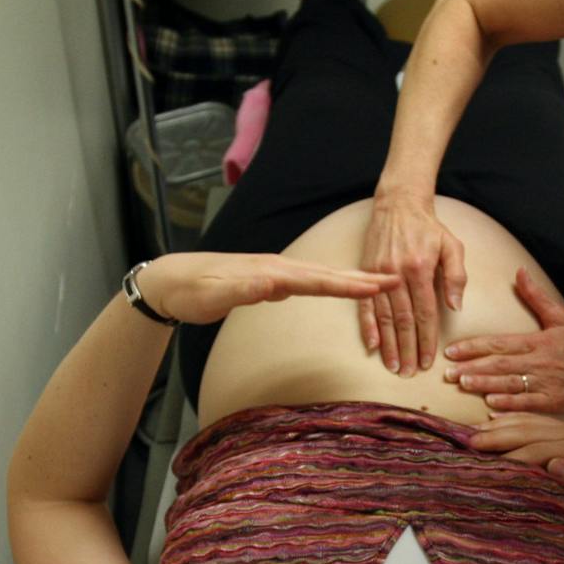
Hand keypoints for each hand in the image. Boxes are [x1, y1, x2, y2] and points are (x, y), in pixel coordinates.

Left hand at [137, 253, 398, 326]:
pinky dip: (327, 285)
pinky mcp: (267, 282)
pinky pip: (306, 284)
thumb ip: (243, 289)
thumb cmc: (191, 290)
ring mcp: (272, 274)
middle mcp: (275, 269)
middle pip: (325, 275)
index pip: (316, 280)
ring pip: (318, 277)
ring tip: (376, 284)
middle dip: (359, 278)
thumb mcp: (214, 294)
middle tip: (394, 279)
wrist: (170, 281)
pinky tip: (334, 287)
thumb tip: (273, 284)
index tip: (377, 285)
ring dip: (347, 280)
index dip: (348, 284)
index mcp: (269, 272)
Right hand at [361, 194, 466, 375]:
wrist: (398, 205)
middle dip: (407, 349)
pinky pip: (365, 305)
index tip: (428, 361)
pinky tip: (372, 345)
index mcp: (420, 269)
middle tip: (410, 373)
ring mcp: (378, 274)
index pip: (425, 313)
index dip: (427, 339)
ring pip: (384, 317)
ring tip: (394, 366)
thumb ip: (456, 277)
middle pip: (403, 320)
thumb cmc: (429, 228)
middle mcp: (397, 274)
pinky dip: (368, 327)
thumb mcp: (452, 246)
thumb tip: (455, 307)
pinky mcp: (365, 272)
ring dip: (389, 344)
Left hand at [443, 269, 563, 413]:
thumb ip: (537, 297)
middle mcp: (539, 362)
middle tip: (447, 372)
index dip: (474, 346)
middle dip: (471, 367)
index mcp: (537, 341)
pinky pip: (526, 404)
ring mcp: (545, 383)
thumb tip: (520, 272)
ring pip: (509, 384)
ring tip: (463, 384)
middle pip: (499, 364)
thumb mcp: (562, 318)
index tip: (452, 350)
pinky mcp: (552, 402)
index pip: (499, 343)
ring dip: (485, 384)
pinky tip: (490, 405)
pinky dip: (509, 405)